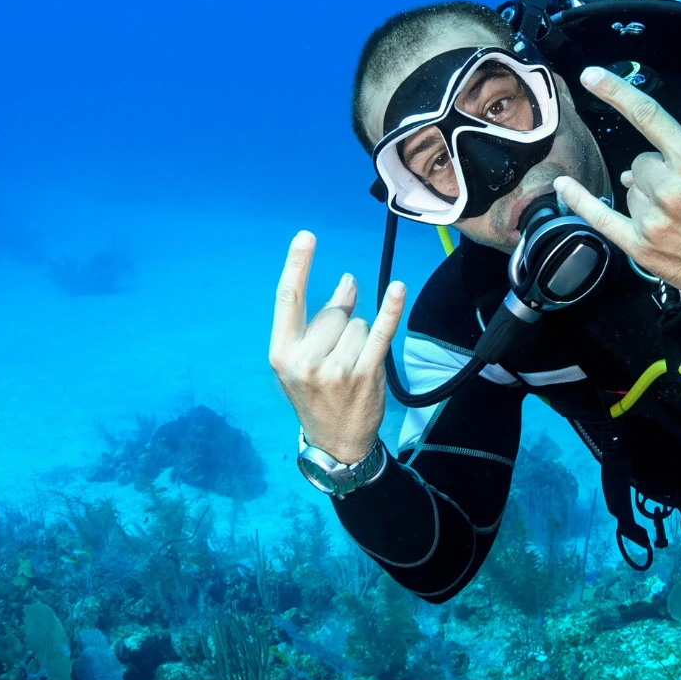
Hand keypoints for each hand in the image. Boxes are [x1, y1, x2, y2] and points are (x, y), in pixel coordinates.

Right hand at [268, 231, 405, 463]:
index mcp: (282, 353)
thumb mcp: (303, 360)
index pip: (287, 299)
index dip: (297, 265)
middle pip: (334, 311)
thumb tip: (347, 281)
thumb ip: (319, 321)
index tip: (306, 237)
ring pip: (358, 323)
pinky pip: (381, 331)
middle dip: (341, 321)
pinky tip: (398, 289)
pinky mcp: (365, 374)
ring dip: (360, 337)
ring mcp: (336, 368)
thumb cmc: (316, 394)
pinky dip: (391, 309)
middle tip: (337, 355)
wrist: (335, 442)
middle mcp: (306, 360)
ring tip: (350, 367)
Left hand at [552, 67, 680, 314]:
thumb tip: (634, 171)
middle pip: (639, 163)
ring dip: (648, 199)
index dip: (616, 92)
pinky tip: (564, 186)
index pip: (647, 115)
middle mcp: (669, 188)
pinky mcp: (641, 247)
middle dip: (657, 174)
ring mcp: (652, 219)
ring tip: (680, 219)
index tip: (591, 76)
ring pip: (630, 190)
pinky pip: (600, 217)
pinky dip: (580, 201)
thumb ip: (680, 159)